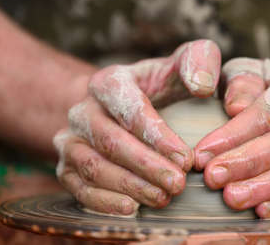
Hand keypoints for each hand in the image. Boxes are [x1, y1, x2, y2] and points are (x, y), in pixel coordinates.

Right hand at [53, 40, 220, 214]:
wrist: (117, 104)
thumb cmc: (157, 86)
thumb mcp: (178, 65)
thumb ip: (197, 61)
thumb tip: (203, 85)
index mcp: (109, 82)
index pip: (131, 110)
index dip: (158, 137)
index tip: (186, 159)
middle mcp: (84, 109)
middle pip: (111, 142)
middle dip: (147, 166)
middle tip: (178, 184)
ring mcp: (71, 138)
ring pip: (93, 166)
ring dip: (129, 186)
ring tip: (162, 198)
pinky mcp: (66, 164)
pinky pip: (78, 187)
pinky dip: (103, 201)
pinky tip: (131, 208)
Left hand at [194, 58, 269, 217]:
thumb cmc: (265, 94)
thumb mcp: (250, 75)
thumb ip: (241, 82)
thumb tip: (235, 106)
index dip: (235, 134)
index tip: (202, 153)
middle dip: (247, 163)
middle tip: (213, 178)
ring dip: (267, 188)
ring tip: (233, 198)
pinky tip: (261, 212)